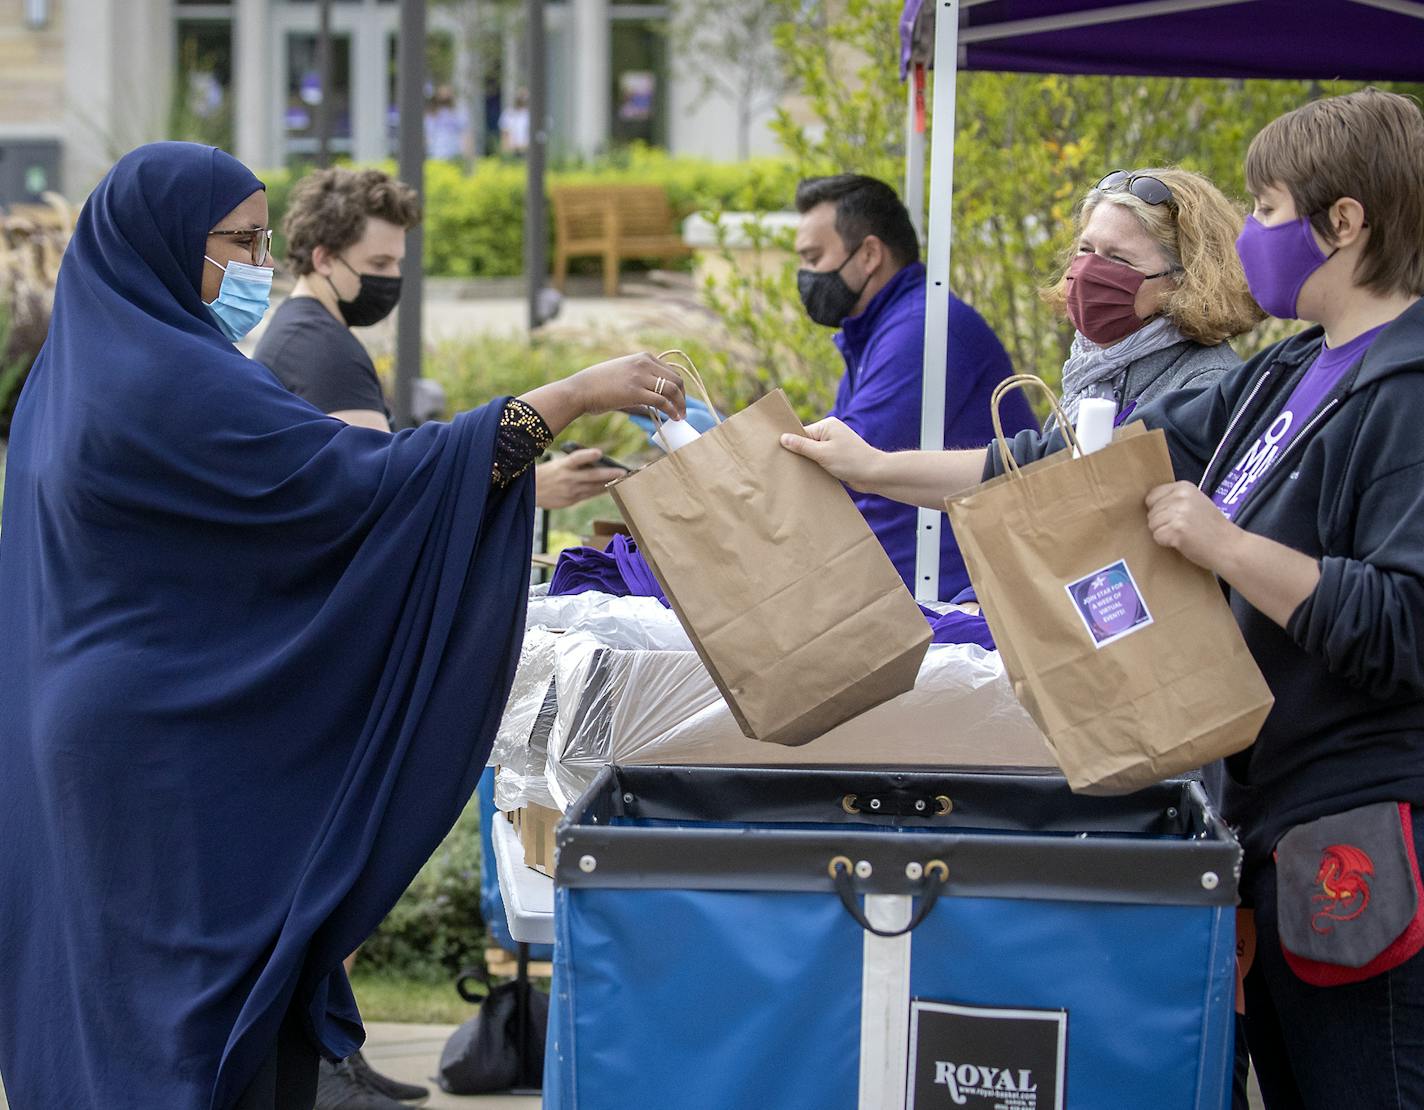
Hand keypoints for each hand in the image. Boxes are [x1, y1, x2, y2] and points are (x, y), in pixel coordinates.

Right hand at [535, 450, 625, 509]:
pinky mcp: (571, 501)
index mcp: (562, 465)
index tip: (599, 453)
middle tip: (623, 472)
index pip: (576, 458)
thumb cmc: (549, 473)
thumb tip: (598, 463)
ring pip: (593, 488)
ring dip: (608, 484)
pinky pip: (589, 495)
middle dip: (608, 474)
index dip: (588, 455)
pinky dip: (600, 491)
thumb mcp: (558, 464)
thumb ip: (575, 464)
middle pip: (591, 476)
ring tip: (622, 480)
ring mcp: (570, 491)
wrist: (532, 491)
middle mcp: (567, 478)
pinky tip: (610, 487)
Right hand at [569, 353, 685, 421]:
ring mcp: (640, 376)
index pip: (671, 372)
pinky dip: (671, 410)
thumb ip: (642, 381)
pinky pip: (662, 401)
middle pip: (676, 380)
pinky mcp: (635, 391)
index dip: (679, 388)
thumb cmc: (599, 385)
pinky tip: (673, 418)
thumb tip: (657, 400)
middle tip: (683, 411)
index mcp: (643, 357)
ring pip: (672, 390)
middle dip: (683, 397)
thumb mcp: (624, 375)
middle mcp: (644, 363)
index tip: (679, 401)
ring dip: (680, 405)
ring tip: (680, 417)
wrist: (580, 389)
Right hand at [779, 418, 881, 490]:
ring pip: (812, 454)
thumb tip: (783, 438)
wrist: (875, 475)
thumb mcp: (822, 453)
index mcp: (827, 425)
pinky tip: (809, 476)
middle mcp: (830, 433)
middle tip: (787, 465)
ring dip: (808, 463)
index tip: (780, 454)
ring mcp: (834, 445)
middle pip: (806, 443)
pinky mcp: (837, 457)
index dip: (791, 444)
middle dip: (799, 454)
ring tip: (798, 472)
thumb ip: (802, 446)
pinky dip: (815, 468)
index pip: (801, 433)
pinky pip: (820, 461)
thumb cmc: (851, 461)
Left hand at [1146, 482, 1239, 571]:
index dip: (1159, 510)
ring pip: (1152, 525)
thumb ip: (1175, 499)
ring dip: (1164, 533)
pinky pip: (1157, 536)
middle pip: (1150, 512)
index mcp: (1184, 486)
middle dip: (1162, 523)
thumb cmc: (1211, 528)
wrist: (1230, 546)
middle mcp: (1181, 496)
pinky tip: (1183, 542)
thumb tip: (1148, 502)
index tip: (1176, 517)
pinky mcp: (1177, 529)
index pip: (1152, 496)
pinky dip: (1167, 543)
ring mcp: (1179, 512)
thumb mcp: (1196, 502)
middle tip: (1184, 528)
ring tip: (1184, 534)